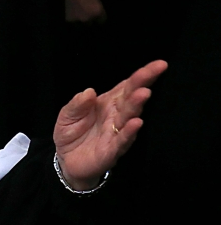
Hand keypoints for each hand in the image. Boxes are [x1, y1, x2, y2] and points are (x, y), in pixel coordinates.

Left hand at [54, 61, 167, 188]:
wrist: (66, 160)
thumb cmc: (71, 133)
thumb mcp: (67, 115)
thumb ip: (77, 104)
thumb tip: (89, 91)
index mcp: (108, 103)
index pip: (128, 86)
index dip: (143, 75)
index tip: (160, 64)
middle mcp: (117, 116)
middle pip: (132, 98)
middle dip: (143, 85)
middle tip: (155, 73)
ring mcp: (117, 133)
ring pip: (130, 117)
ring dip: (137, 105)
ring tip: (143, 93)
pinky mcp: (112, 151)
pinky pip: (122, 140)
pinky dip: (129, 132)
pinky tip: (136, 123)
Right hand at [64, 0, 106, 22]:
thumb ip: (95, 3)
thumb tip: (94, 7)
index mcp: (96, 11)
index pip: (102, 20)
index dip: (99, 16)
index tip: (97, 13)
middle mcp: (85, 18)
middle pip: (88, 24)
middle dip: (87, 18)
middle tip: (84, 12)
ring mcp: (73, 20)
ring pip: (77, 24)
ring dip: (77, 20)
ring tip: (74, 13)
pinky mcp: (62, 19)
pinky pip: (68, 21)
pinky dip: (68, 17)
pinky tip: (66, 11)